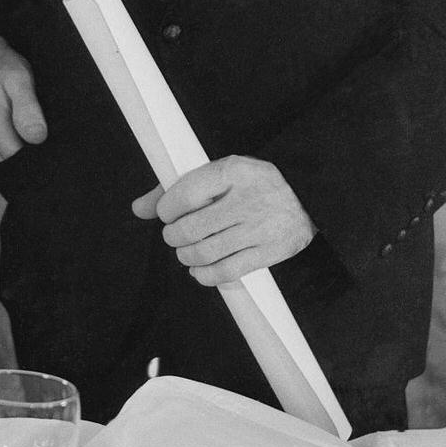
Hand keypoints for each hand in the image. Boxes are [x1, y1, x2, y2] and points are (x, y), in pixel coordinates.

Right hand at [0, 35, 46, 162]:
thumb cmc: (2, 66)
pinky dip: (11, 148)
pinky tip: (21, 133)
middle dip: (30, 154)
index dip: (37, 153)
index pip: (18, 158)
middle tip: (42, 132)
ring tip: (32, 129)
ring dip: (20, 150)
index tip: (49, 140)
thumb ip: (27, 110)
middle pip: (11, 162)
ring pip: (5, 160)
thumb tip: (37, 137)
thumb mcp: (20, 79)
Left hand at [132, 156, 314, 286]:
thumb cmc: (251, 184)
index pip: (183, 195)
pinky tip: (199, 269)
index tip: (168, 213)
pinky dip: (204, 275)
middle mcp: (247, 199)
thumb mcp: (219, 173)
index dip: (166, 209)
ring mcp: (260, 227)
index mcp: (232, 171)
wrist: (308, 194)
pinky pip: (226, 272)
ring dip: (186, 256)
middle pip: (190, 229)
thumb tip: (137, 208)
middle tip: (176, 235)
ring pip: (205, 253)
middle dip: (174, 237)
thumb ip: (177, 187)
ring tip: (187, 251)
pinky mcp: (270, 251)